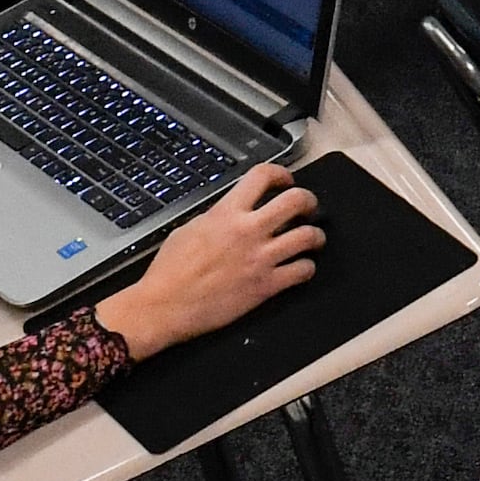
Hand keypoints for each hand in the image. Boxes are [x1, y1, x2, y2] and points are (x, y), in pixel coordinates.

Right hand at [100, 164, 325, 358]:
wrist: (164, 307)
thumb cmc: (169, 271)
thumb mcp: (189, 229)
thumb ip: (217, 217)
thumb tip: (232, 213)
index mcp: (227, 213)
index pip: (263, 176)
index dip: (281, 173)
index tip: (285, 181)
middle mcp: (249, 231)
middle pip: (297, 200)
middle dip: (309, 201)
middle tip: (308, 208)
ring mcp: (260, 258)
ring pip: (308, 236)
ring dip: (316, 236)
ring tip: (313, 239)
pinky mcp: (266, 286)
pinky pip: (303, 271)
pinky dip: (307, 268)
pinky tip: (301, 268)